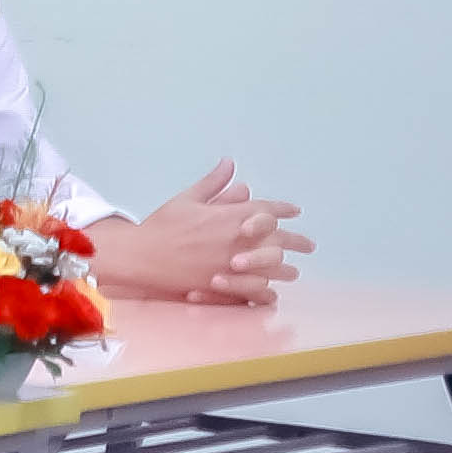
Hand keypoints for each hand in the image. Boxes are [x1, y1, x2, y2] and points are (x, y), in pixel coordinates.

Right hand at [91, 166, 308, 305]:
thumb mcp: (187, 199)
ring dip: (286, 269)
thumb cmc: (163, 226)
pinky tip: (272, 289)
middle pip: (281, 239)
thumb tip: (230, 164)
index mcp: (232, 215)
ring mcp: (236, 263)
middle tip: (308, 246)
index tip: (294, 211)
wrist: (143, 256)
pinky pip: (259, 288)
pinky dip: (268, 289)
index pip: (269, 209)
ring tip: (293, 271)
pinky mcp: (228, 283)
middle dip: (298, 241)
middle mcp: (240, 239)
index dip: (284, 209)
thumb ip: (213, 183)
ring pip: (275, 267)